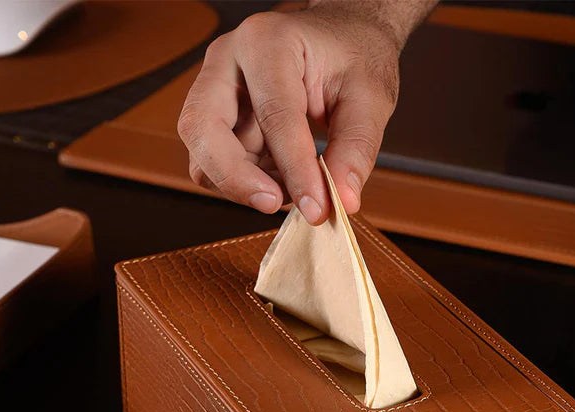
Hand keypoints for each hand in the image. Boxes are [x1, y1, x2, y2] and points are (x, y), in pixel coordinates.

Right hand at [178, 3, 426, 223]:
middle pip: (203, 128)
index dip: (294, 169)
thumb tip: (344, 199)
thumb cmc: (352, 58)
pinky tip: (282, 178)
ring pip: (203, 154)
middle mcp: (227, 61)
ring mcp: (214, 90)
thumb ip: (356, 148)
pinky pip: (216, 165)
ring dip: (243, 184)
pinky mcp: (217, 120)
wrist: (339, 40)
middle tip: (276, 204)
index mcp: (267, 42)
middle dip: (236, 178)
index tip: (316, 208)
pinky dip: (247, 183)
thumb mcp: (371, 98)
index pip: (274, 115)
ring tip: (291, 187)